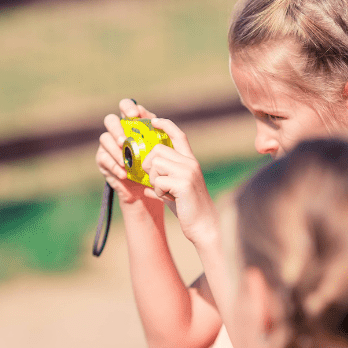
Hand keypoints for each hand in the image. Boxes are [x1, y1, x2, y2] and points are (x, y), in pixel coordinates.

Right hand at [95, 99, 160, 205]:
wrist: (146, 188)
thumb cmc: (157, 165)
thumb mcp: (163, 149)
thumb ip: (161, 133)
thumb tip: (157, 121)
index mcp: (132, 123)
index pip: (126, 106)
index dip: (128, 107)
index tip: (134, 115)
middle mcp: (118, 130)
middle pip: (110, 120)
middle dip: (116, 128)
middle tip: (124, 141)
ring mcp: (108, 144)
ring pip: (105, 138)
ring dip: (114, 150)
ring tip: (124, 161)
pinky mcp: (103, 159)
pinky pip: (104, 158)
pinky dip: (114, 166)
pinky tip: (124, 174)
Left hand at [141, 117, 217, 245]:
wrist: (204, 226)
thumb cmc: (188, 211)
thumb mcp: (172, 195)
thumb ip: (161, 186)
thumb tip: (144, 187)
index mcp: (190, 162)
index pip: (178, 135)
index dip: (165, 125)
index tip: (154, 120)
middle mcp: (190, 163)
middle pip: (157, 150)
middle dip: (150, 166)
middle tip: (156, 182)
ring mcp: (188, 172)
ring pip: (155, 164)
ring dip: (154, 180)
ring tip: (164, 192)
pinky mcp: (183, 183)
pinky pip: (158, 181)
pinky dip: (158, 192)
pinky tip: (168, 198)